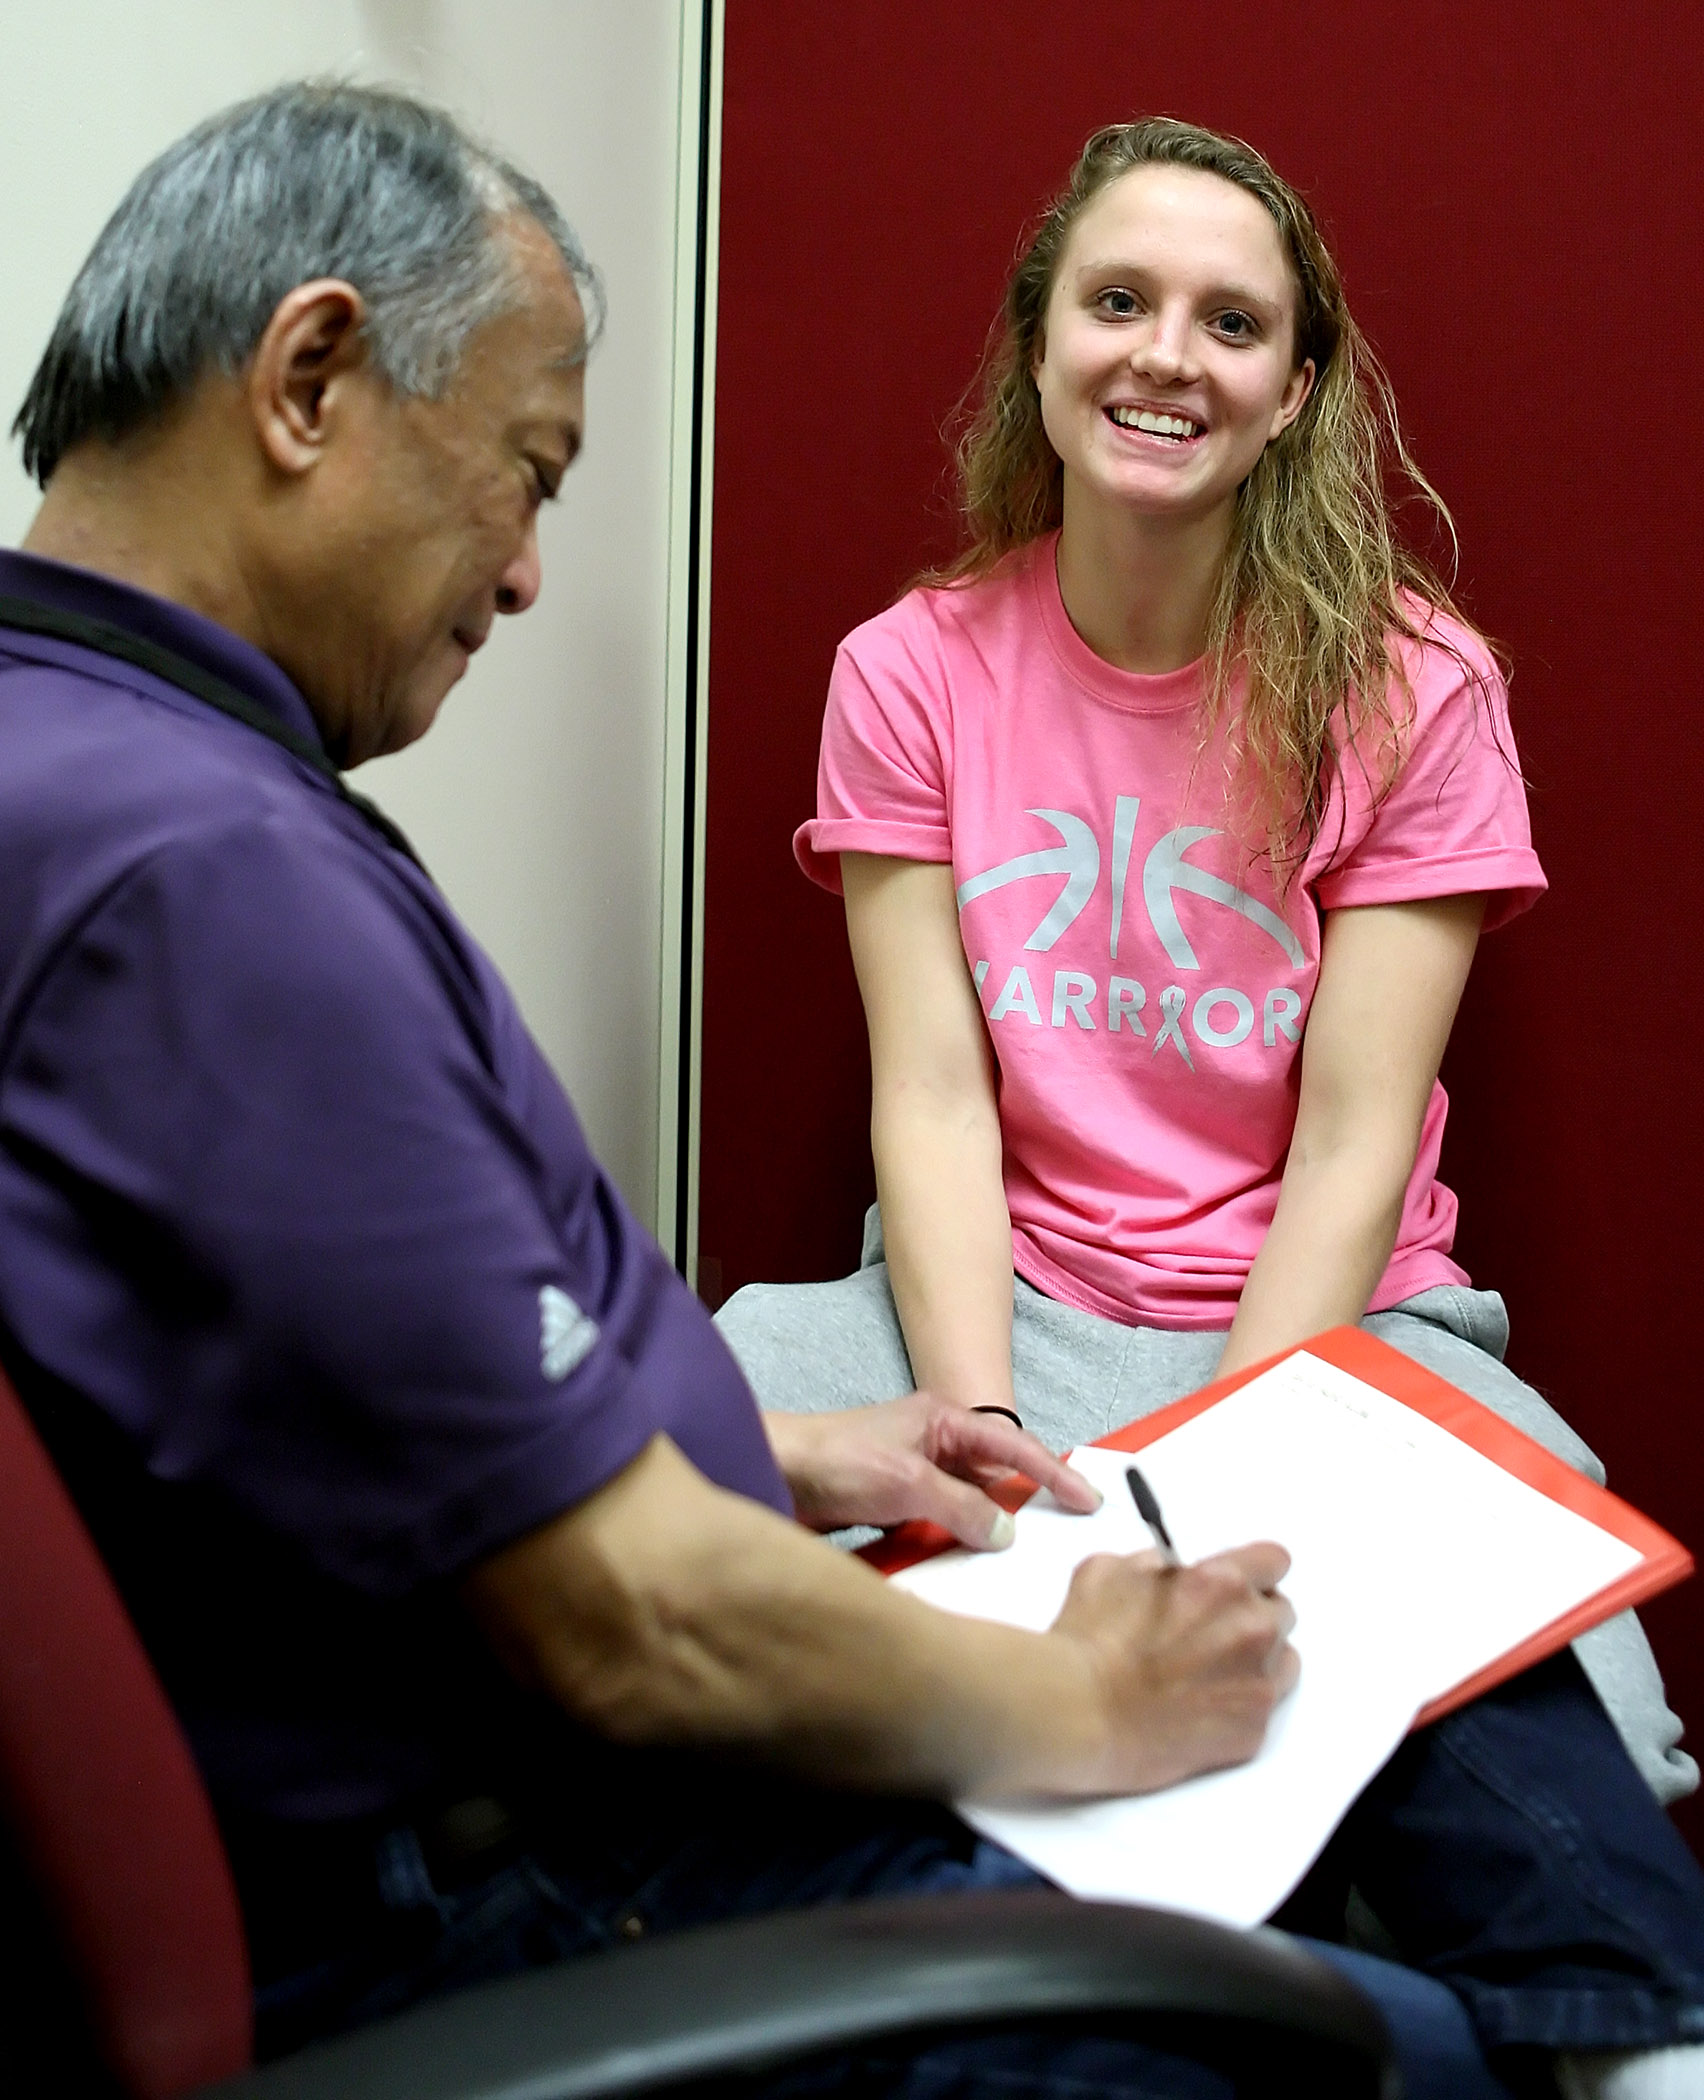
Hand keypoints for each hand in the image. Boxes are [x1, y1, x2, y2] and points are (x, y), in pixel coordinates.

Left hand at [765, 1392, 1102, 1547]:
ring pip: (965, 1509)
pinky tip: (956, 1567)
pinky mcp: (890, 1507)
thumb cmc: (832, 1460)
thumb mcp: (907, 1482)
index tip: (1087, 1501)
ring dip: (981, 1533)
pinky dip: (948, 1546)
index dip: (1053, 1473)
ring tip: (1009, 1561)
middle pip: (993, 1479)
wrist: (769, 1474)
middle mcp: (932, 1445)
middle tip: (1057, 1538)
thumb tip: (1004, 1533)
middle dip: (1022, 1508)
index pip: (1014, 1446)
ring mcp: (911, 1477)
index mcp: (943, 1420)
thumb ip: (961, 1507)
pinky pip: (935, 1529)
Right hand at [1050, 1543, 1298, 1793]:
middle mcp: (1250, 1629)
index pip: (1275, 1561)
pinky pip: (1265, 1707)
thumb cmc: (1088, 1642)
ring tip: (1209, 1673)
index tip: (1243, 1581)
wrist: (1079, 1713)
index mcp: (1221, 1582)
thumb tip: (1172, 1573)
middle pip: (1281, 1611)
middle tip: (1212, 1632)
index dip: (1255, 1570)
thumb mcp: (1111, 1569)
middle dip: (1251, 1616)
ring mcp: (1257, 1683)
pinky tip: (1202, 1706)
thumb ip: (1157, 1564)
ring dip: (1255, 1660)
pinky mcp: (1253, 1730)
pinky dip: (1241, 1703)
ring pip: (1281, 1660)